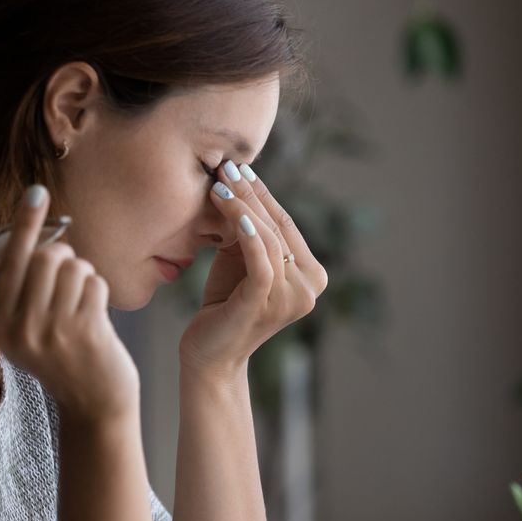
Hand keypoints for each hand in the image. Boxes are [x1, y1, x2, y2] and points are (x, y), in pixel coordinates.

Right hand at [0, 185, 139, 423]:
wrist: (94, 404)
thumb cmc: (61, 356)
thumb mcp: (25, 331)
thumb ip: (11, 294)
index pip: (9, 262)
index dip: (24, 225)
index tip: (36, 191)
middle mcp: (20, 328)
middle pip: (45, 258)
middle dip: (63, 257)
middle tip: (69, 278)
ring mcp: (53, 331)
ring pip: (74, 267)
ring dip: (84, 276)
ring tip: (81, 302)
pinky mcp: (85, 331)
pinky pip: (95, 282)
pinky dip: (99, 290)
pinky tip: (96, 314)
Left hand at [178, 162, 328, 376]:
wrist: (210, 352)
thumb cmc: (224, 302)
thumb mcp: (241, 259)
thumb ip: (251, 230)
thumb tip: (241, 180)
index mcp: (312, 275)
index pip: (287, 224)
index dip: (263, 194)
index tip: (239, 168)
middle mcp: (310, 288)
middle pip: (279, 228)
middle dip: (251, 194)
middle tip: (226, 168)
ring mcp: (291, 299)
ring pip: (269, 240)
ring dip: (243, 208)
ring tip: (219, 185)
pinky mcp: (266, 304)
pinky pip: (260, 261)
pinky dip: (248, 234)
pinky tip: (232, 212)